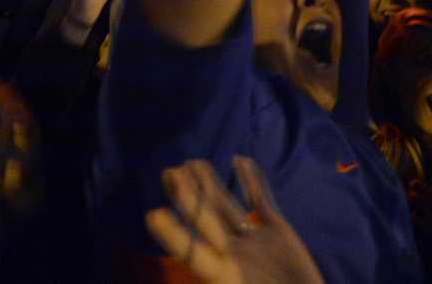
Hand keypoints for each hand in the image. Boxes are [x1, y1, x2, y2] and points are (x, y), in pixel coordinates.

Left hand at [145, 157, 324, 283]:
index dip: (172, 234)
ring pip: (227, 206)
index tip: (154, 215)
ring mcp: (254, 240)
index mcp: (221, 275)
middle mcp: (233, 254)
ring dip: (210, 183)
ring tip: (193, 162)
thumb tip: (201, 263)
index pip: (190, 251)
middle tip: (169, 172)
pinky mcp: (277, 231)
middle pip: (204, 219)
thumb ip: (222, 280)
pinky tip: (240, 160)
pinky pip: (261, 201)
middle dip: (187, 196)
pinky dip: (253, 181)